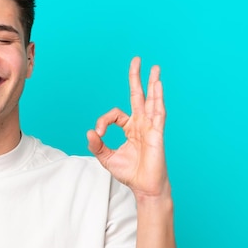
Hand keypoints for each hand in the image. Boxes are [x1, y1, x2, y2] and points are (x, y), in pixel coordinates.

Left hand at [87, 57, 168, 198]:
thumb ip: (97, 145)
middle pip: (138, 96)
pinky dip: (158, 98)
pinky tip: (158, 85)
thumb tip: (89, 132)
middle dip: (136, 78)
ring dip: (152, 83)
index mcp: (130, 128)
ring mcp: (150, 127)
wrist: (144, 187)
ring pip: (151, 101)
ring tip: (154, 67)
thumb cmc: (129, 173)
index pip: (115, 114)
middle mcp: (141, 124)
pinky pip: (158, 112)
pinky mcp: (157, 133)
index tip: (99, 134)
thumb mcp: (106, 158)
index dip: (104, 120)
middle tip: (137, 60)